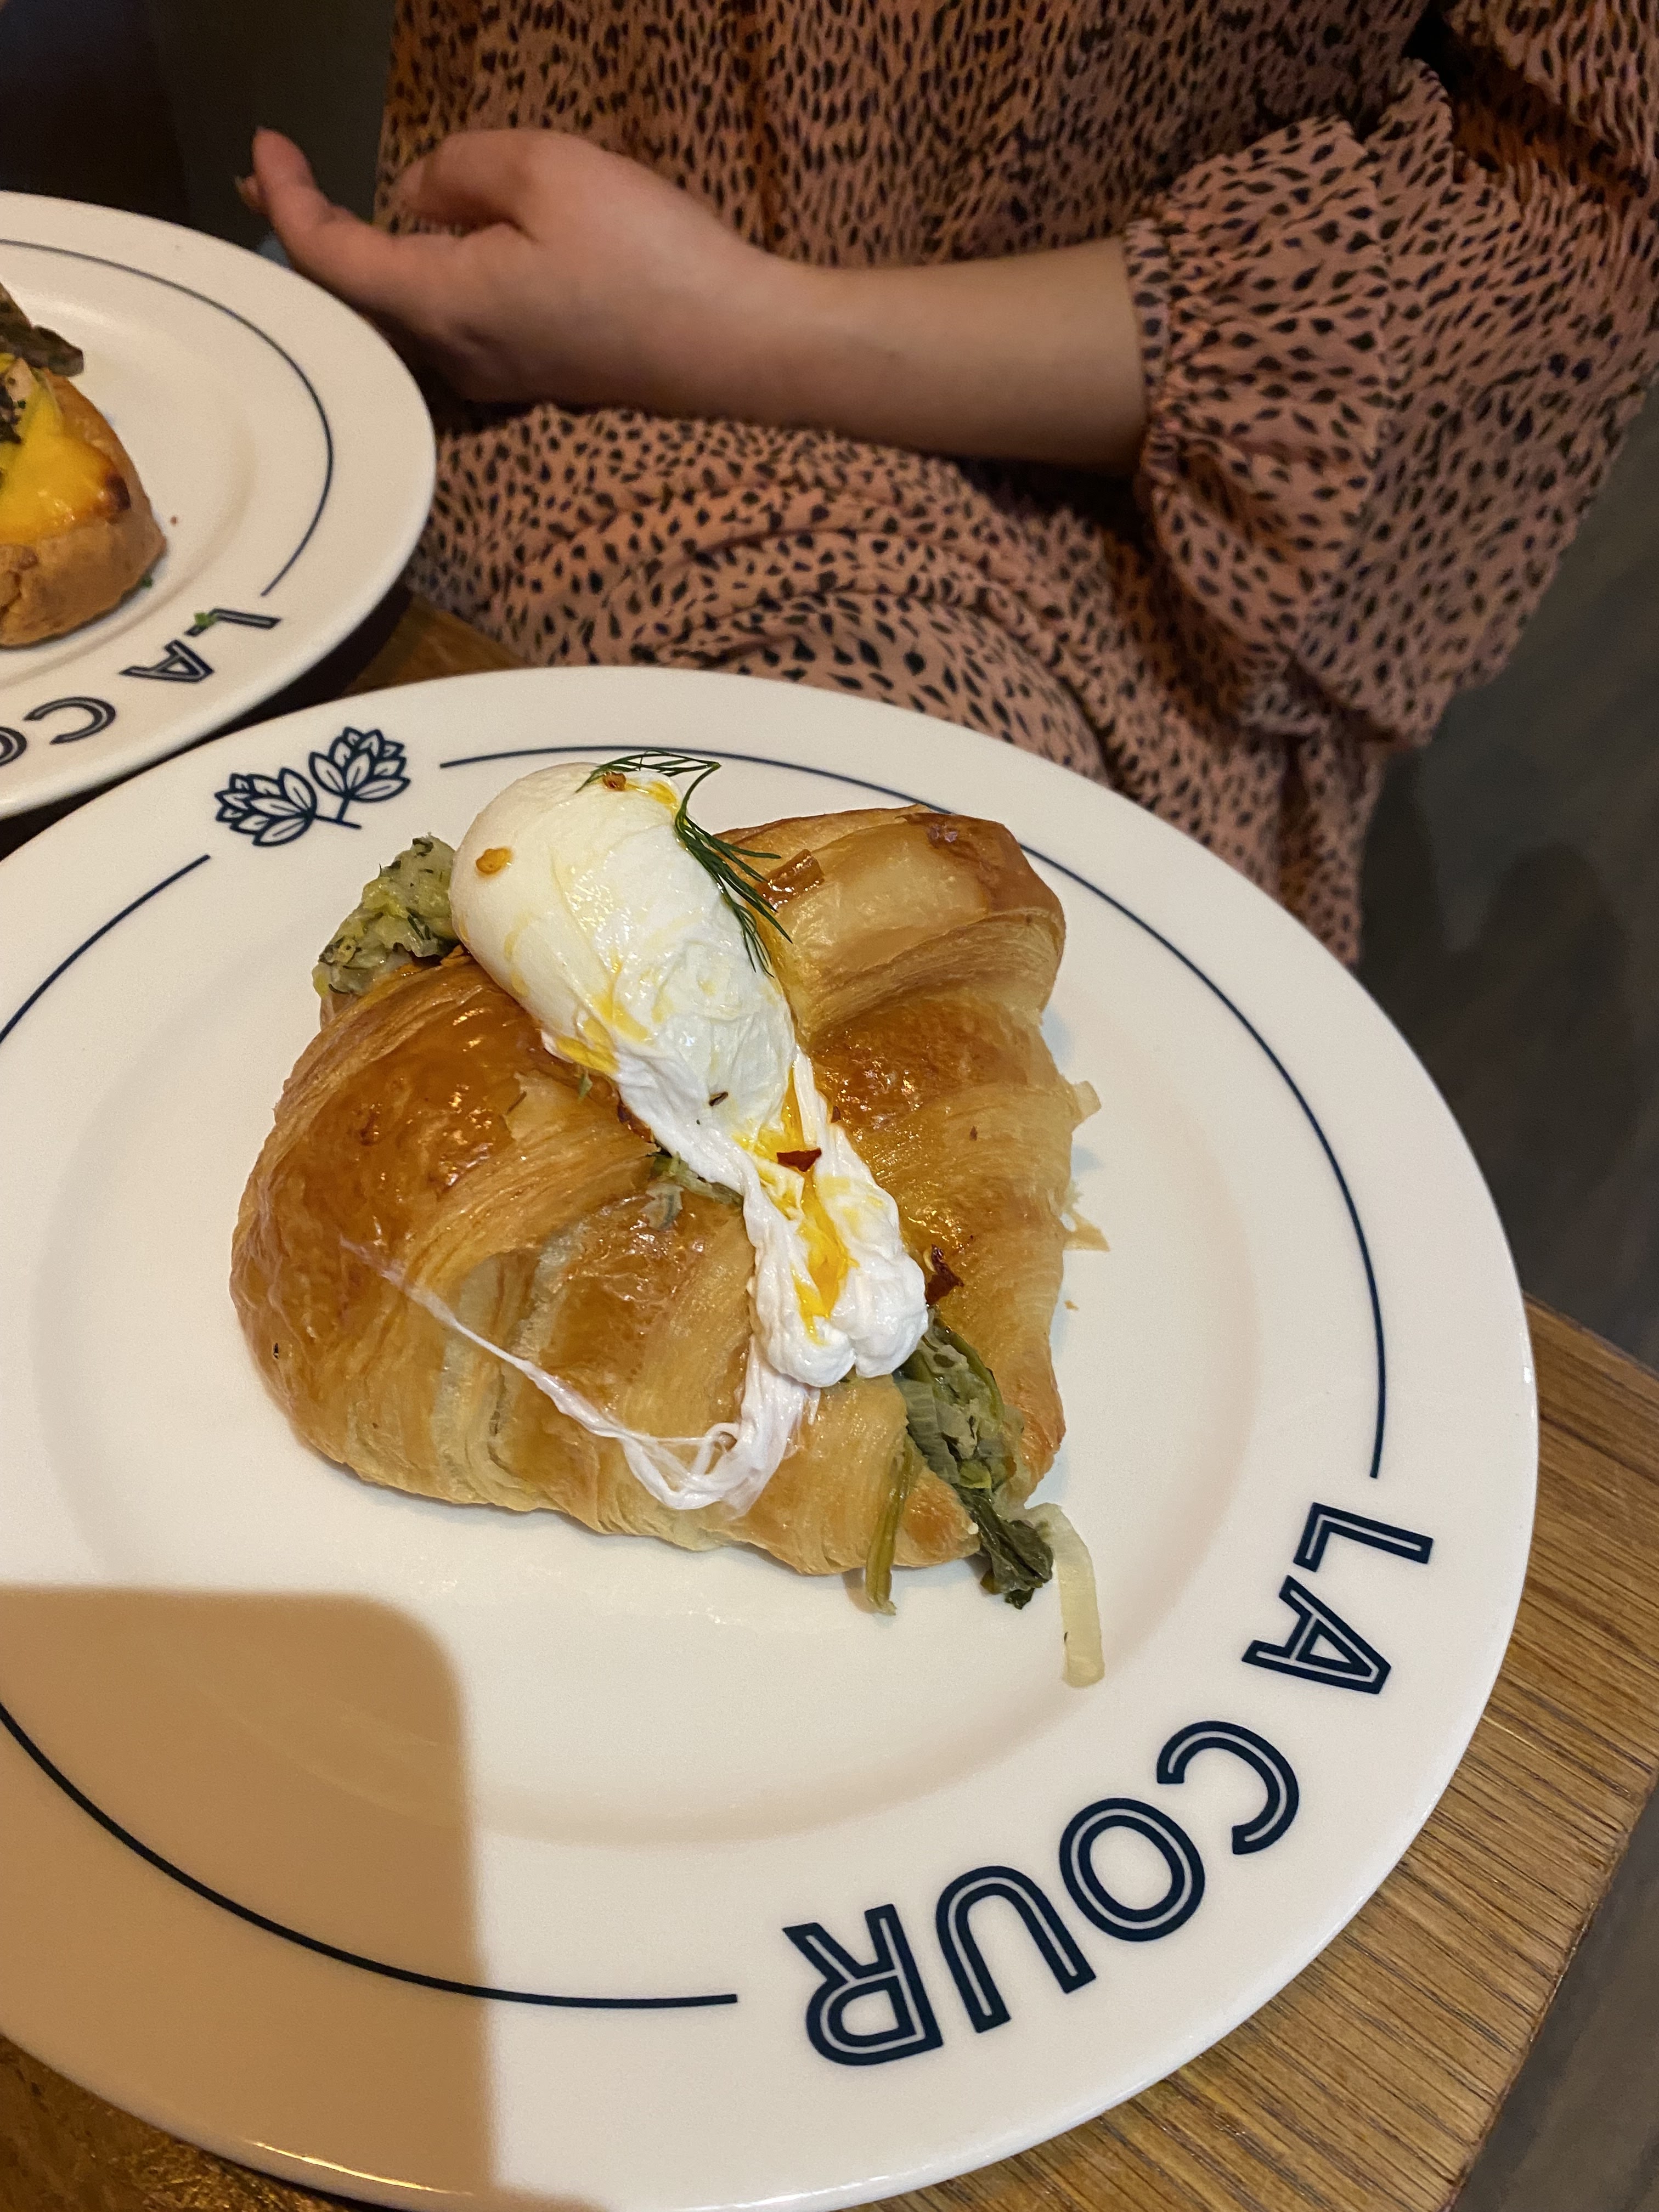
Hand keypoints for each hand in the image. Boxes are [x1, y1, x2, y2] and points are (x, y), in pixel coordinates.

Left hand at [244, 128, 1145, 468]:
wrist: (744, 350)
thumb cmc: (650, 258)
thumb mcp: (547, 171)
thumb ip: (465, 168)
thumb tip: (425, 194)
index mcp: (443, 303)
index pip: (330, 258)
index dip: (289, 201)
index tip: (267, 148)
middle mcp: (456, 356)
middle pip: (360, 298)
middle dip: (313, 234)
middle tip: (276, 182)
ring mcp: (498, 375)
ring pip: (410, 314)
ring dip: (372, 259)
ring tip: (341, 208)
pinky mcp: (540, 375)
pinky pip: (458, 325)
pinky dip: (426, 280)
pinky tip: (435, 249)